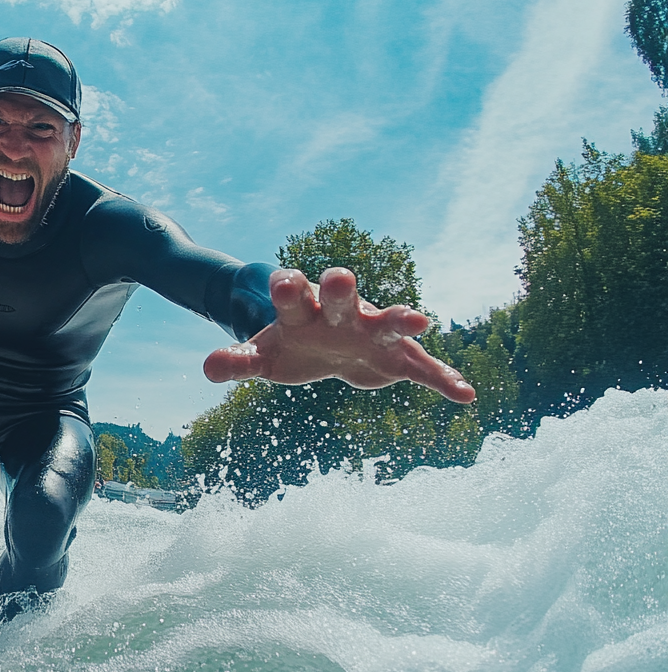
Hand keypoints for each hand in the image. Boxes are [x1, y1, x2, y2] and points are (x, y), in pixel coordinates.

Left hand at [203, 267, 475, 403]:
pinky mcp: (396, 358)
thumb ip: (238, 361)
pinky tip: (464, 394)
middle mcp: (341, 314)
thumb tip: (207, 369)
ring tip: (419, 321)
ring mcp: (372, 333)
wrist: (327, 345)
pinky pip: (422, 369)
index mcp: (303, 311)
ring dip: (401, 319)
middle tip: (338, 276)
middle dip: (340, 287)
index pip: (293, 292)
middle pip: (339, 296)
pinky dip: (442, 380)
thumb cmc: (292, 344)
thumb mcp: (262, 356)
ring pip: (388, 322)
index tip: (283, 281)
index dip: (288, 287)